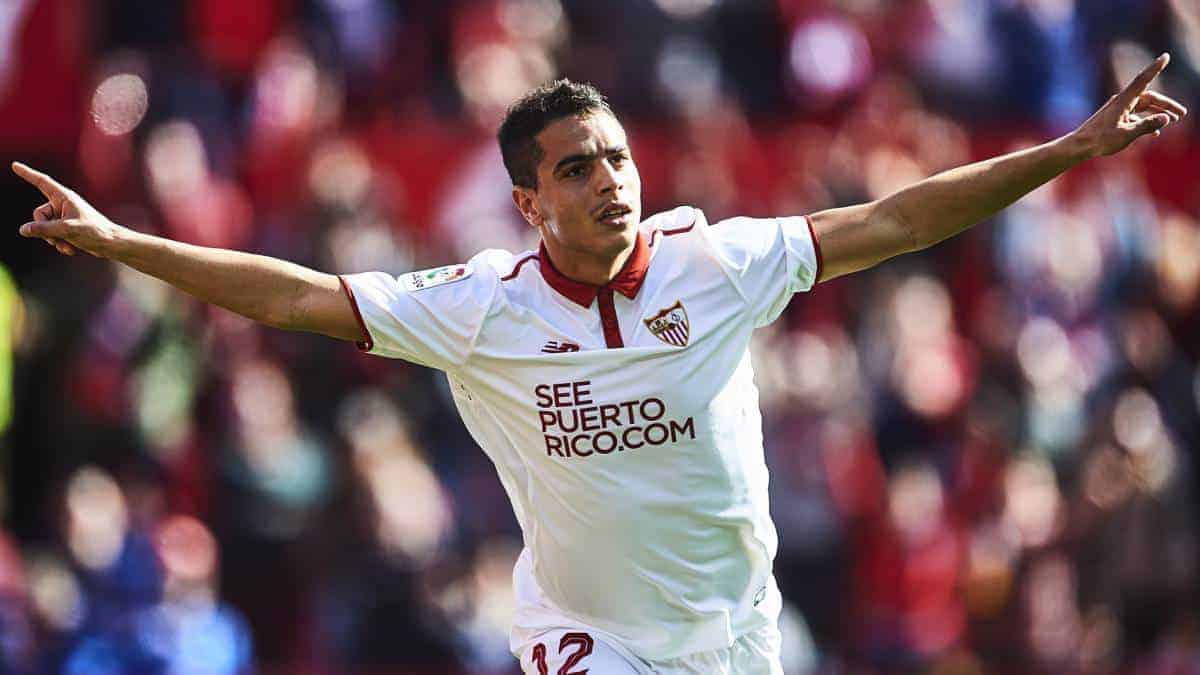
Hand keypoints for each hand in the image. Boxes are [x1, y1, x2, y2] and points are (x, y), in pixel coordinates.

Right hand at [13, 162, 122, 257]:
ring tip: (69, 245)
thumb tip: (23, 230)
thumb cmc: (94, 232)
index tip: (15, 165)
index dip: (27, 174)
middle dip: (45, 229)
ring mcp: (65, 216)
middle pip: (39, 214)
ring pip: (45, 227)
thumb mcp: (66, 230)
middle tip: (59, 238)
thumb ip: (43, 229)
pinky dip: (60, 243)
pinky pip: (53, 235)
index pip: (42, 182)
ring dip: (53, 239)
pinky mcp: (68, 227)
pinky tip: (71, 250)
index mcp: (65, 197)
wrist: (112, 244)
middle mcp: (63, 204)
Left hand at [1069, 53, 1187, 158]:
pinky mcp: (1115, 119)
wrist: (1079, 147)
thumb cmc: (1100, 140)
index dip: (1155, 68)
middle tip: (1182, 114)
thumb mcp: (1126, 134)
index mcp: (1123, 100)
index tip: (1165, 56)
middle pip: (1149, 98)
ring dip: (1157, 113)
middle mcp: (1121, 102)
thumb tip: (1166, 118)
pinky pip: (1135, 116)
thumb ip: (1147, 125)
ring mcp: (1118, 110)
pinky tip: (1155, 133)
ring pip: (1143, 107)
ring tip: (1172, 122)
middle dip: (1166, 105)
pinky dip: (1146, 121)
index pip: (1143, 80)